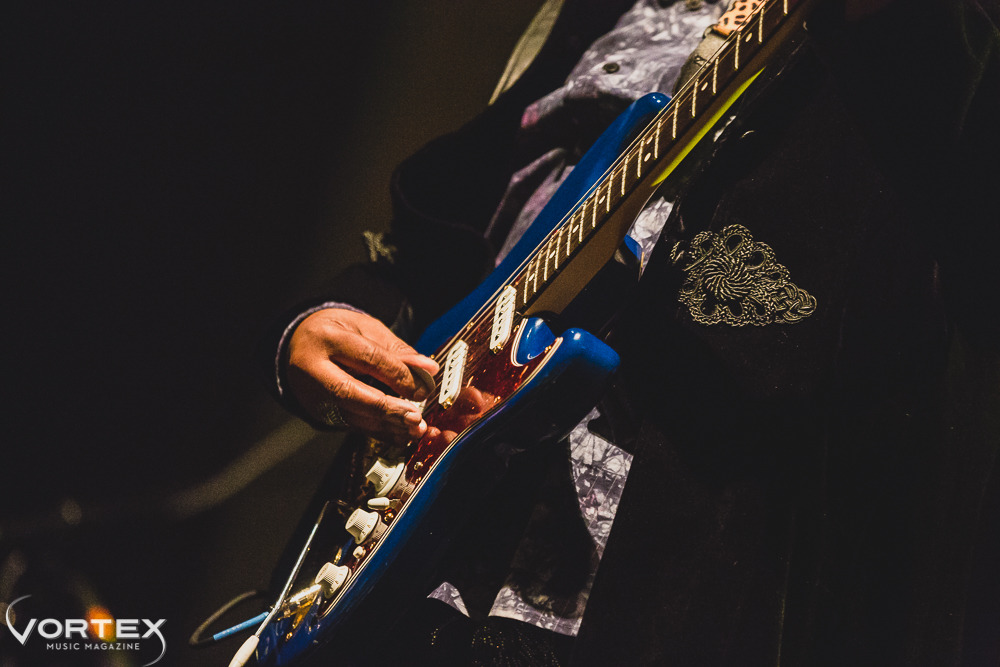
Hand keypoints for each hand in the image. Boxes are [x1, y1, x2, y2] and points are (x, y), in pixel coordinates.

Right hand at [286, 308, 438, 442]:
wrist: (299, 343)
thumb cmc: (336, 332)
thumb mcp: (365, 328)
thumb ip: (395, 350)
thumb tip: (426, 369)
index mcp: (326, 338)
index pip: (366, 358)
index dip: (397, 375)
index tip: (422, 386)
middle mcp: (312, 369)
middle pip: (349, 392)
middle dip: (386, 408)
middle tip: (414, 416)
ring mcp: (312, 394)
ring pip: (350, 415)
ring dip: (385, 425)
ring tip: (413, 428)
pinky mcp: (318, 412)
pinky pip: (351, 426)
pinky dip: (378, 432)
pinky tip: (399, 435)